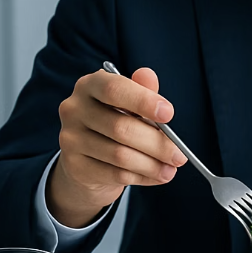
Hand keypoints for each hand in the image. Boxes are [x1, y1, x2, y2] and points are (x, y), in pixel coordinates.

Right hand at [47, 67, 186, 227]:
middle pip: (121, 128)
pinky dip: (141, 177)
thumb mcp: (131, 102)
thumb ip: (143, 90)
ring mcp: (71, 139)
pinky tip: (156, 175)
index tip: (169, 114)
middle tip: (180, 155)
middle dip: (157, 144)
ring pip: (120, 155)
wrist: (88, 155)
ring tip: (171, 169)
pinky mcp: (75, 166)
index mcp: (90, 85)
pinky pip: (114, 174)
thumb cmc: (116, 120)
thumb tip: (149, 75)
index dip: (143, 101)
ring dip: (152, 165)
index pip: (114, 89)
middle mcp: (75, 109)